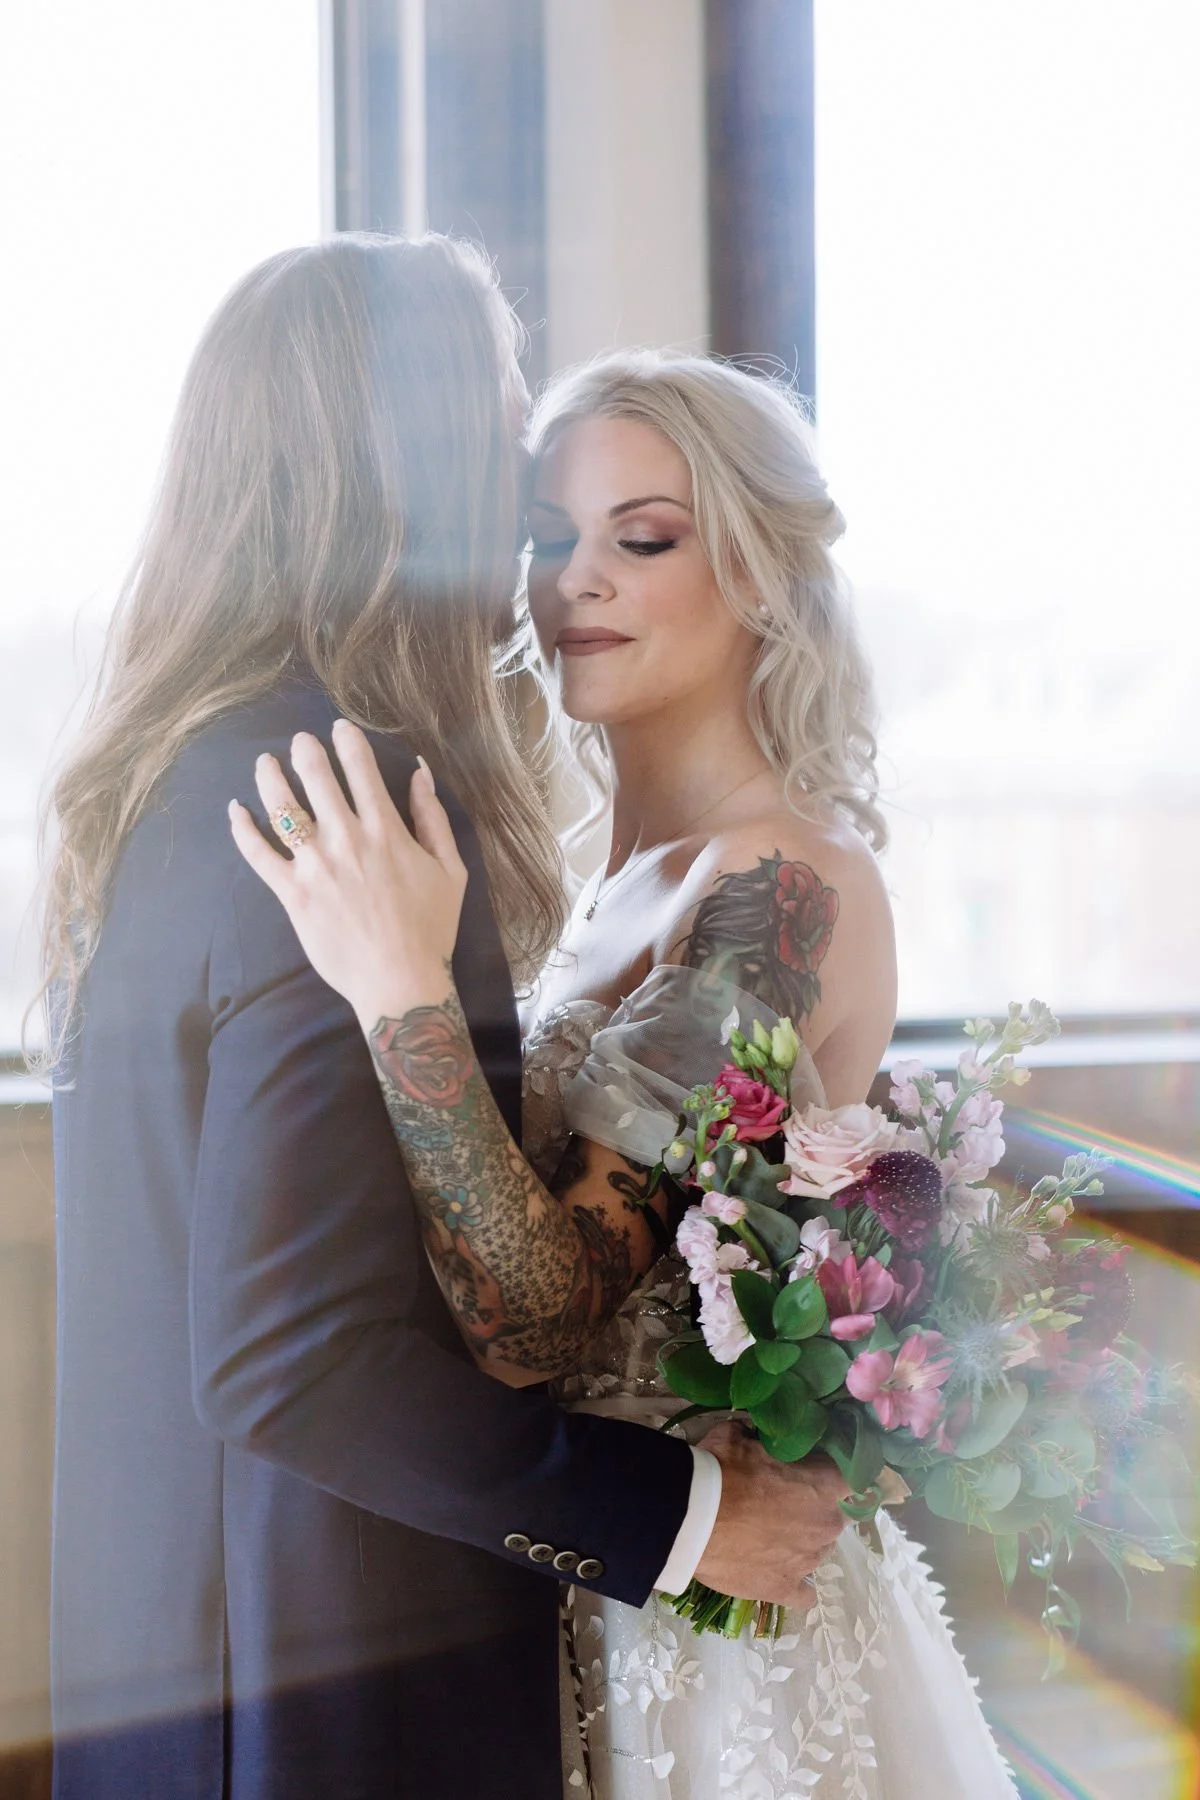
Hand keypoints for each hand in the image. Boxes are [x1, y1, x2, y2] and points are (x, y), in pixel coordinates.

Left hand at [228, 721, 467, 1026]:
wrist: (399, 981)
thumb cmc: (430, 929)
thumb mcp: (451, 870)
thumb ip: (433, 819)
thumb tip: (421, 774)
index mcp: (386, 831)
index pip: (361, 770)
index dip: (348, 742)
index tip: (340, 728)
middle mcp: (347, 840)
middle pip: (317, 779)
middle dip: (306, 751)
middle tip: (300, 741)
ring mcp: (315, 866)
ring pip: (283, 808)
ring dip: (270, 778)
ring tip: (265, 762)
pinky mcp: (292, 894)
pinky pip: (259, 854)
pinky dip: (243, 829)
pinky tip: (236, 810)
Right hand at [694, 1420, 848, 1606]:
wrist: (692, 1518)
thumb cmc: (721, 1470)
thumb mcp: (738, 1436)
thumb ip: (759, 1437)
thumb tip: (757, 1436)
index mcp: (824, 1484)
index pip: (851, 1477)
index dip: (832, 1473)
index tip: (814, 1469)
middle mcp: (826, 1524)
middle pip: (833, 1515)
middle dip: (814, 1507)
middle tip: (782, 1500)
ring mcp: (808, 1561)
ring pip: (817, 1550)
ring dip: (802, 1541)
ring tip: (768, 1536)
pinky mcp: (785, 1589)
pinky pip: (804, 1593)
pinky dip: (796, 1583)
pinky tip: (778, 1571)